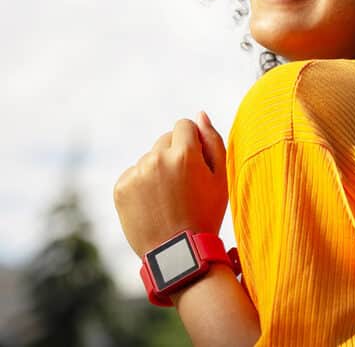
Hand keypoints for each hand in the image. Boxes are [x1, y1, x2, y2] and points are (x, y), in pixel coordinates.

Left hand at [113, 111, 227, 257]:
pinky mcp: (120, 188)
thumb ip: (213, 140)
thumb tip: (200, 114)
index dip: (193, 142)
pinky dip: (142, 184)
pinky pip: (134, 173)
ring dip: (158, 169)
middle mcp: (156, 159)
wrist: (178, 253)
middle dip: (175, 154)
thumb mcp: (221, 178)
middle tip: (184, 185)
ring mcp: (136, 173)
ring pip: (150, 157)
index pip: (184, 125)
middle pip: (165, 139)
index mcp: (184, 153)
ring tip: (169, 198)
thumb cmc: (206, 213)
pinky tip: (154, 203)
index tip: (196, 164)